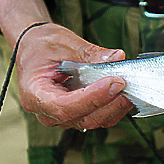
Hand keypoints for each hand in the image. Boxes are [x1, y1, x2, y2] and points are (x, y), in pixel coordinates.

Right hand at [16, 23, 133, 129]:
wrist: (33, 49)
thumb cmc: (41, 46)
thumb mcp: (63, 43)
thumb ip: (90, 53)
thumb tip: (116, 58)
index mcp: (34, 94)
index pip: (65, 106)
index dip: (93, 97)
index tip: (115, 82)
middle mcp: (47, 112)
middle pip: (83, 118)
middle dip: (110, 102)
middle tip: (128, 82)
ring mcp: (61, 117)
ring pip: (94, 120)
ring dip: (115, 106)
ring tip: (130, 86)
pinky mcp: (76, 114)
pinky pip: (98, 117)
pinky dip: (113, 107)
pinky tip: (124, 92)